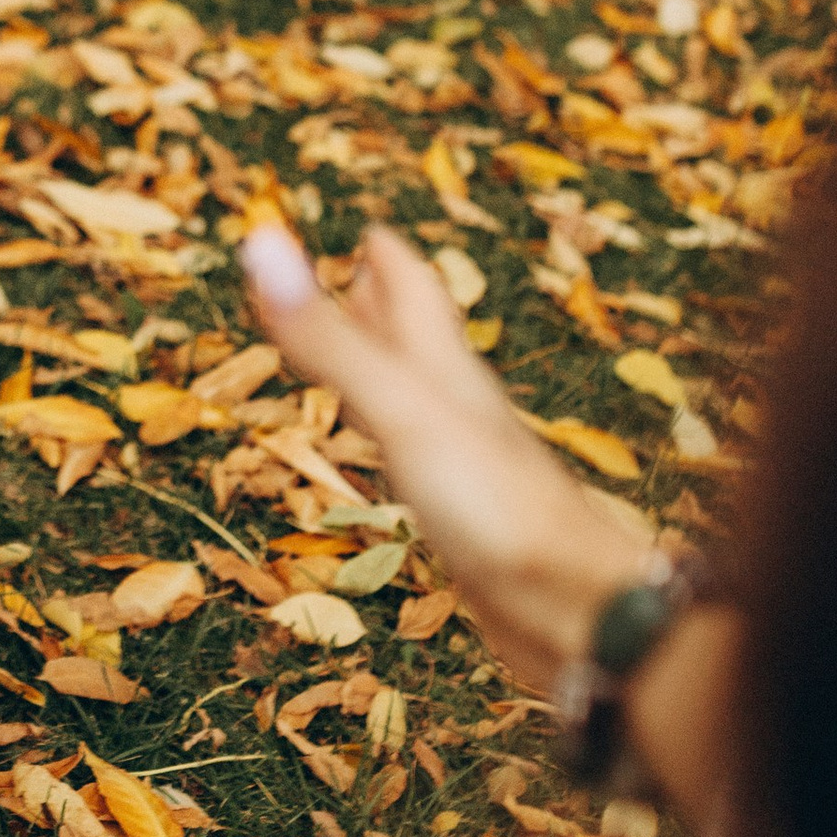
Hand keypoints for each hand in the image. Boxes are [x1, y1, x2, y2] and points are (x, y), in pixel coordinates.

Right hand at [239, 222, 650, 690]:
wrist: (575, 607)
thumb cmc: (494, 505)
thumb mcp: (399, 410)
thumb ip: (329, 340)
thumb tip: (261, 244)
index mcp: (446, 372)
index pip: (415, 296)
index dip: (388, 260)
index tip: (368, 229)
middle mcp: (460, 410)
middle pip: (420, 343)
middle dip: (386, 307)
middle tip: (363, 275)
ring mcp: (468, 467)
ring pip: (423, 403)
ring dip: (392, 373)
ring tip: (370, 358)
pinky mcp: (468, 522)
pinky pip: (424, 466)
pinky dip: (399, 446)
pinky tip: (404, 465)